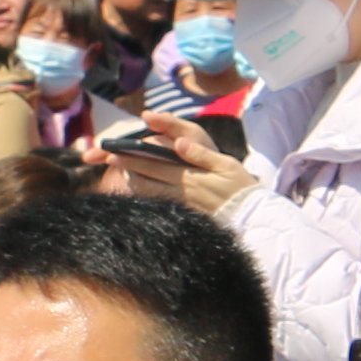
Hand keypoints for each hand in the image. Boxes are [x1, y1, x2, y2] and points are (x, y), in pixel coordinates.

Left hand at [101, 131, 248, 214]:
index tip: (114, 153)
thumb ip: (202, 155)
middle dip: (127, 168)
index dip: (133, 159)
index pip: (156, 166)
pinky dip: (146, 197)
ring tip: (119, 173)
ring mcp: (182, 205)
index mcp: (191, 177)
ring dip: (133, 183)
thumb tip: (180, 144)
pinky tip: (139, 191)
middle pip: (148, 179)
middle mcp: (183, 192)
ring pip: (151, 193)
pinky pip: (160, 204)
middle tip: (107, 159)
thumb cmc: (240, 187)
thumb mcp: (227, 165)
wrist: (253, 216)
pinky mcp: (184, 214)